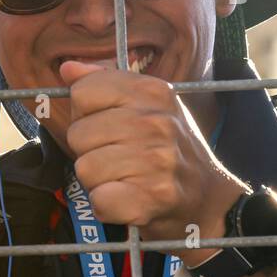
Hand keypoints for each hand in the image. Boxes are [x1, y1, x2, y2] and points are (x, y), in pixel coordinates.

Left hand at [60, 61, 248, 264]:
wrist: (209, 198)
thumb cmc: (170, 149)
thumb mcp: (147, 106)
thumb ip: (105, 84)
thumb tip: (67, 69)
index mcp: (153, 90)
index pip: (82, 93)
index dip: (88, 114)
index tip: (111, 127)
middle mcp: (157, 121)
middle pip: (78, 134)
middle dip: (91, 152)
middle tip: (121, 160)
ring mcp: (158, 160)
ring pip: (85, 169)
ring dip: (99, 182)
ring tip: (127, 179)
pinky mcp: (154, 196)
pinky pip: (100, 200)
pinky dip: (108, 207)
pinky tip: (130, 200)